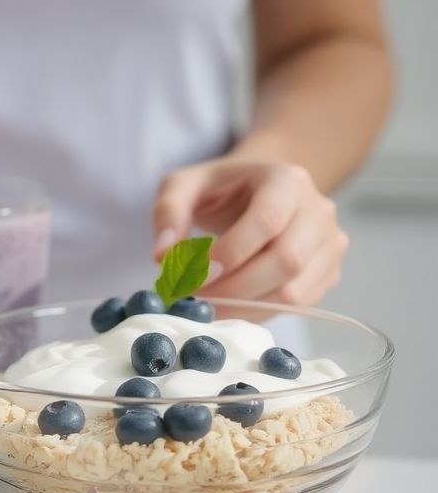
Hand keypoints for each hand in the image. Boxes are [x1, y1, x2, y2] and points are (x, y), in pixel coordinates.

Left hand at [153, 158, 348, 304]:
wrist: (257, 191)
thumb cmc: (220, 188)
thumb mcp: (185, 185)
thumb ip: (169, 212)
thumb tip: (162, 256)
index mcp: (286, 180)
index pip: (267, 221)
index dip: (230, 253)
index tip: (194, 276)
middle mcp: (318, 210)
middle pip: (286, 260)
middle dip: (234, 288)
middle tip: (194, 298)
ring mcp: (330, 243)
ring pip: (294, 291)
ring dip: (244, 307)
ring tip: (207, 305)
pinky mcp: (328, 272)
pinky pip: (297, 305)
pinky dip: (259, 313)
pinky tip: (230, 305)